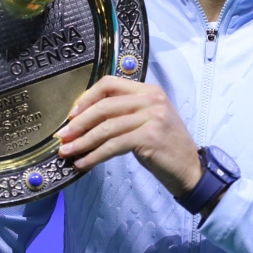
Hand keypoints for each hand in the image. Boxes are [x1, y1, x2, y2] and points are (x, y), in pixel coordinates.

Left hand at [57, 76, 201, 197]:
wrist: (190, 169)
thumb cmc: (165, 147)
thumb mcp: (148, 121)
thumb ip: (125, 112)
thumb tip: (85, 119)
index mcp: (149, 91)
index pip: (110, 84)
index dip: (87, 98)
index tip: (72, 115)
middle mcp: (152, 99)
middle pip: (104, 106)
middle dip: (79, 123)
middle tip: (62, 137)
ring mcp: (152, 117)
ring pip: (106, 127)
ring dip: (82, 142)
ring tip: (68, 153)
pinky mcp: (149, 136)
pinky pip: (113, 145)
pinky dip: (95, 155)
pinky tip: (84, 163)